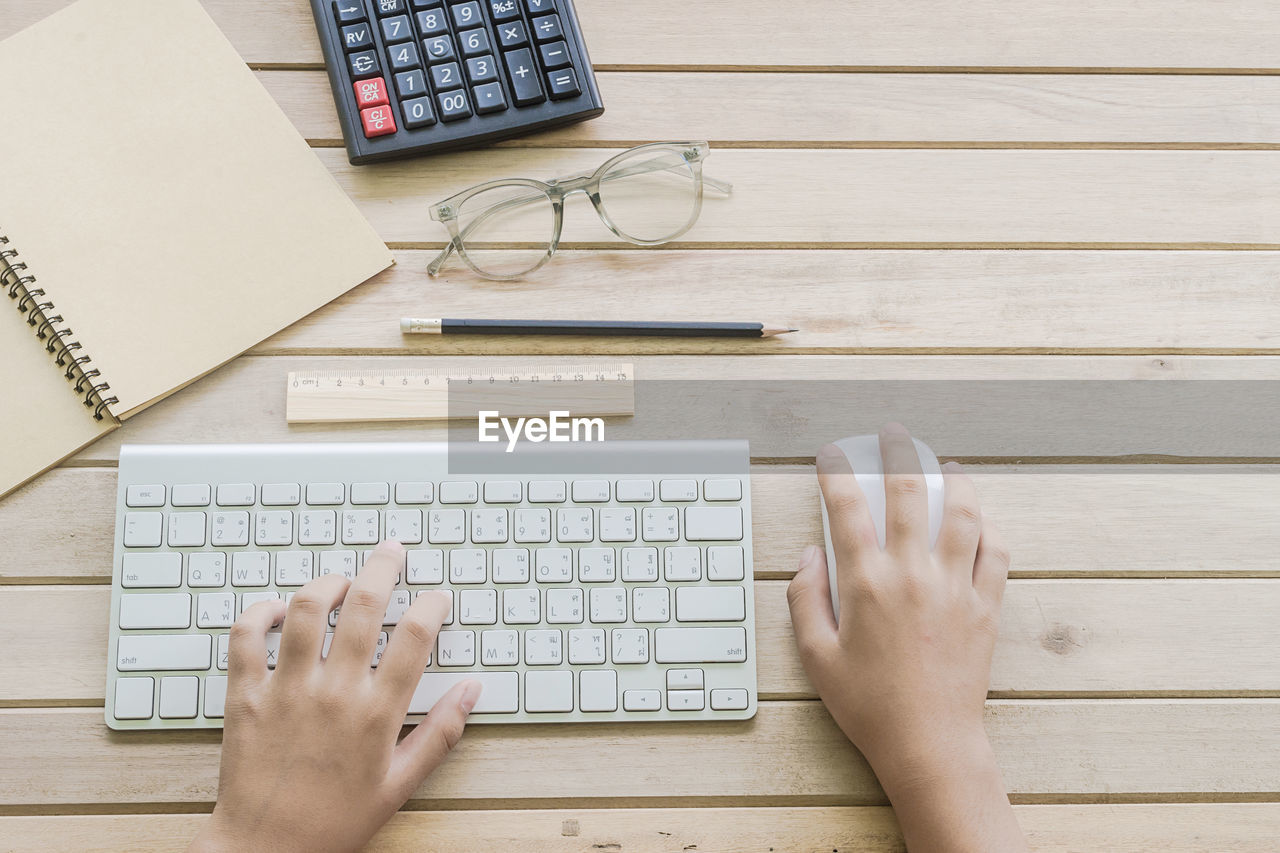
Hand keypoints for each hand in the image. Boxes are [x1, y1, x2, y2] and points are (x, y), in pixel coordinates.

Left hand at [189, 541, 480, 852]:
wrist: (265, 852)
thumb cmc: (333, 823)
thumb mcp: (400, 784)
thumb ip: (440, 734)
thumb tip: (471, 691)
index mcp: (375, 714)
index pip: (414, 637)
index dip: (431, 606)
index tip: (436, 597)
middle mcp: (333, 693)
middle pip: (365, 606)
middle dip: (384, 568)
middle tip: (392, 552)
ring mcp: (286, 690)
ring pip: (307, 608)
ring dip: (328, 583)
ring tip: (341, 580)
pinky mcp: (245, 696)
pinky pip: (246, 637)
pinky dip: (261, 612)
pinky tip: (278, 610)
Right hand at [788, 424, 1023, 851]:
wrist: (929, 743)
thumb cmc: (868, 705)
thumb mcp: (816, 656)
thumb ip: (805, 599)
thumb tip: (808, 557)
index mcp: (866, 583)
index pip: (847, 509)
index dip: (836, 473)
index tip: (831, 455)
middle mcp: (912, 574)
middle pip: (909, 493)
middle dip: (898, 454)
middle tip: (894, 435)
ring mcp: (954, 587)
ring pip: (962, 514)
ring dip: (955, 481)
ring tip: (948, 464)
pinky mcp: (985, 606)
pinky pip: (995, 553)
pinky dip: (989, 529)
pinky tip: (981, 520)